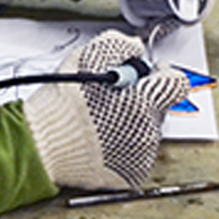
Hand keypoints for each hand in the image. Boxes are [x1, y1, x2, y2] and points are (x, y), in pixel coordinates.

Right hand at [20, 30, 186, 193]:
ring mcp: (141, 156)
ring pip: (148, 131)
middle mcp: (148, 131)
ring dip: (133, 123)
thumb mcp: (89, 57)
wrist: (42, 144)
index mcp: (144, 101)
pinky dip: (125, 146)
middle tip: (112, 99)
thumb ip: (121, 44)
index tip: (151, 74)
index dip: (163, 74)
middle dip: (142, 99)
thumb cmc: (62, 105)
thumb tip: (136, 47)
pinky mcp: (131, 175)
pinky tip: (103, 139)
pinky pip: (137, 154)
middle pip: (160, 108)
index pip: (176, 84)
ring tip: (102, 121)